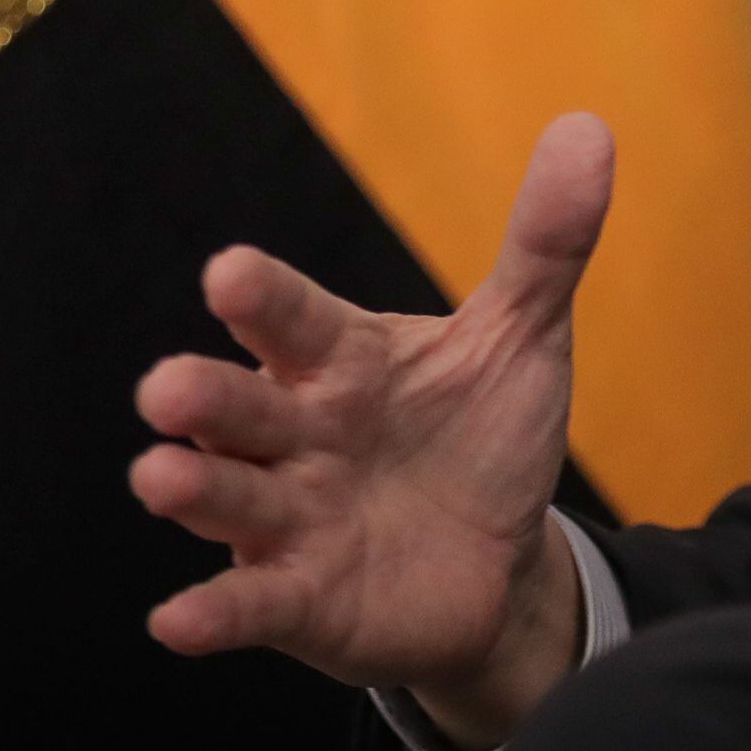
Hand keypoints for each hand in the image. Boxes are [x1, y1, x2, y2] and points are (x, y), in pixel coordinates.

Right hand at [132, 112, 613, 748]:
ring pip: (230, 497)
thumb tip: (590, 129)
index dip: (263, 298)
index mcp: (341, 359)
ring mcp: (291, 518)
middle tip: (167, 389)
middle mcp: (299, 432)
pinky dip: (212, 613)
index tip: (230, 273)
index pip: (294, 318)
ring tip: (160, 478)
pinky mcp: (300, 599)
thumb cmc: (480, 434)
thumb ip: (544, 245)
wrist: (496, 562)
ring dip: (193, 490)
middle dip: (203, 397)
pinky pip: (248, 605)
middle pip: (240, 408)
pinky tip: (176, 620)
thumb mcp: (519, 339)